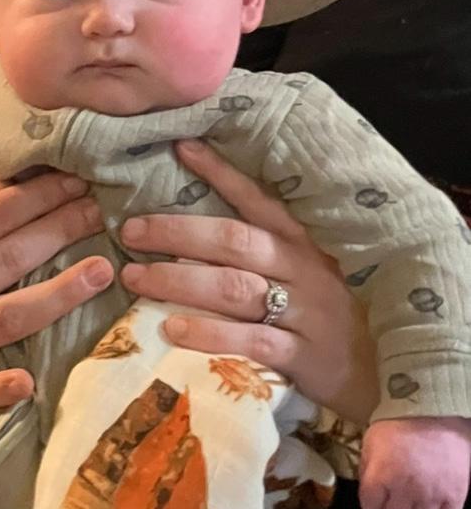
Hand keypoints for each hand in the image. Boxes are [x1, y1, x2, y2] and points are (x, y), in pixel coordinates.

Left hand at [119, 138, 378, 424]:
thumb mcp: (312, 265)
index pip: (256, 198)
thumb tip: (202, 222)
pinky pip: (251, 340)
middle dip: (177, 233)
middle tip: (130, 230)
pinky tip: (172, 329)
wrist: (385, 368)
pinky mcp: (304, 355)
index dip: (218, 171)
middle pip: (232, 241)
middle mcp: (302, 267)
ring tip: (135, 277)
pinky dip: (209, 333)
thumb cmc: (336, 309)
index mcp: (302, 239)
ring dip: (179, 281)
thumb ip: (269, 241)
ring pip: (232, 288)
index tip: (180, 147)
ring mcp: (304, 311)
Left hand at [360, 417, 470, 508]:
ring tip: (407, 500)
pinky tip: (426, 504)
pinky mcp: (451, 501)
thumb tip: (364, 484)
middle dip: (388, 508)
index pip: (369, 506)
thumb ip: (366, 465)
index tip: (374, 501)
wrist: (442, 424)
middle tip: (390, 500)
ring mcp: (429, 499)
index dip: (370, 505)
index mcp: (381, 475)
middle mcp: (404, 491)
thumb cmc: (403, 428)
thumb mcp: (373, 438)